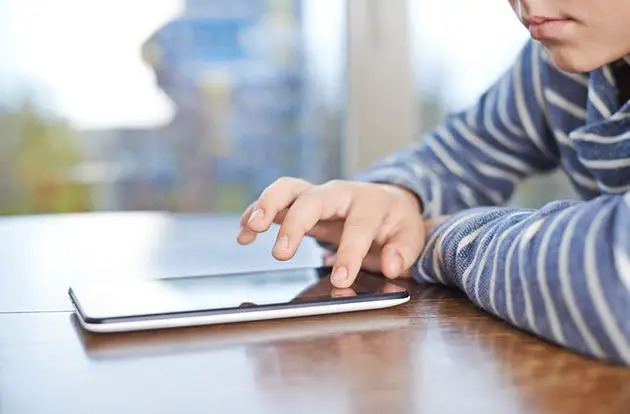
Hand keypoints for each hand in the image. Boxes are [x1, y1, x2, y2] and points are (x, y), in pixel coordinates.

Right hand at [236, 177, 424, 287]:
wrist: (385, 202)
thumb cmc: (395, 222)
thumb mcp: (410, 236)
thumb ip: (403, 251)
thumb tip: (390, 265)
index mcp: (369, 203)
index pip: (357, 227)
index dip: (350, 254)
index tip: (341, 279)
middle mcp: (339, 194)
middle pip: (313, 200)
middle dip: (295, 225)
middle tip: (281, 254)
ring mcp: (317, 196)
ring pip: (287, 189)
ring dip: (266, 206)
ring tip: (250, 229)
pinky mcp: (300, 203)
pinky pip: (275, 202)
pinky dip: (256, 213)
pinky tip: (243, 234)